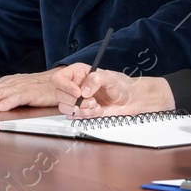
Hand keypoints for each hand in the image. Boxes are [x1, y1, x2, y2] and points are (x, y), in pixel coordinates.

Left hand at [0, 68, 65, 111]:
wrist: (63, 81)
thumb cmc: (43, 86)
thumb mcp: (24, 87)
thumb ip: (10, 92)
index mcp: (12, 80)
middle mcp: (15, 82)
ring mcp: (24, 87)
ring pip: (3, 91)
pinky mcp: (32, 93)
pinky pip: (18, 97)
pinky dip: (8, 102)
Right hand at [51, 66, 172, 118]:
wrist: (132, 100)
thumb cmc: (122, 85)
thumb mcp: (110, 78)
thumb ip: (96, 80)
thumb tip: (83, 91)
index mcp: (77, 73)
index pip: (58, 79)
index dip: (65, 87)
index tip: (78, 92)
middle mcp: (74, 86)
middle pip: (59, 95)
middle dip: (75, 101)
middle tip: (92, 100)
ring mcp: (77, 100)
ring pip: (65, 107)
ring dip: (81, 109)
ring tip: (96, 106)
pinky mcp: (81, 111)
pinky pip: (74, 117)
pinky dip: (85, 116)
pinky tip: (97, 111)